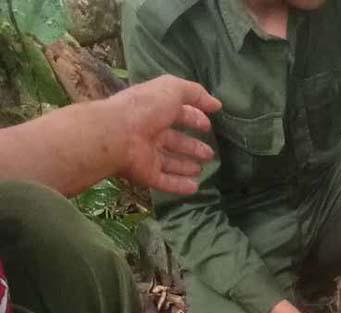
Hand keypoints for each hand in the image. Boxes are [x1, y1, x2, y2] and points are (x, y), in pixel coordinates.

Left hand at [106, 75, 221, 194]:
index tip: (209, 126)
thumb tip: (217, 104)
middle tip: (209, 153)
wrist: (117, 134)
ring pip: (170, 162)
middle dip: (192, 146)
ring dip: (186, 166)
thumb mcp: (171, 89)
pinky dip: (180, 185)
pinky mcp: (147, 174)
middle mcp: (150, 132)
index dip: (193, 118)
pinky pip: (166, 182)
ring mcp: (147, 155)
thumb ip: (194, 93)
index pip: (177, 114)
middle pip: (175, 140)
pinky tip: (194, 188)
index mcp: (154, 110)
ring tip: (202, 169)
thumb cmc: (145, 108)